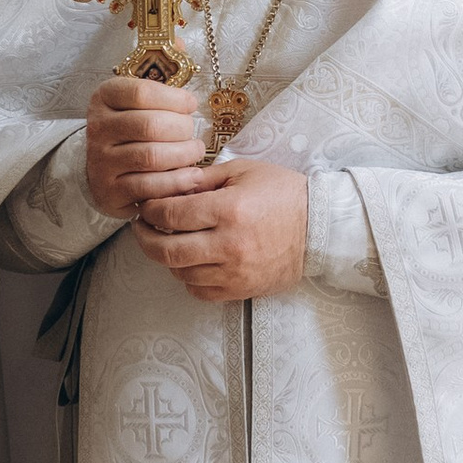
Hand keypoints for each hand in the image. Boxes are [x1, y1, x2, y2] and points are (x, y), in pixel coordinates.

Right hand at [86, 73, 206, 222]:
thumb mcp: (138, 95)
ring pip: (152, 157)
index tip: (190, 104)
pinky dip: (177, 182)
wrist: (102, 169)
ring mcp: (102, 161)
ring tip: (194, 152)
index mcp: (105, 96)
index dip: (175, 98)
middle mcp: (98, 127)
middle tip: (192, 132)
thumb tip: (178, 42)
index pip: (142, 92)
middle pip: (150, 125)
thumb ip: (161, 69)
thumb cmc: (131, 126)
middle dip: (182, 130)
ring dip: (184, 155)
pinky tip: (190, 175)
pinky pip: (151, 187)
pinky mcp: (111, 190)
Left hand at [131, 157, 310, 304]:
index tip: (147, 206)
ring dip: (166, 258)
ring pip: (179, 273)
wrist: (320, 227)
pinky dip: (187, 278)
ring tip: (167, 242)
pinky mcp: (241, 289)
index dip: (150, 210)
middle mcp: (229, 245)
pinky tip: (191, 262)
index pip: (170, 214)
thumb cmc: (283, 193)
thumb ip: (203, 178)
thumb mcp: (243, 171)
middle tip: (143, 228)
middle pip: (166, 251)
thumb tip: (169, 185)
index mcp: (229, 210)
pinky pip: (199, 291)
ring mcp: (234, 272)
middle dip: (145, 238)